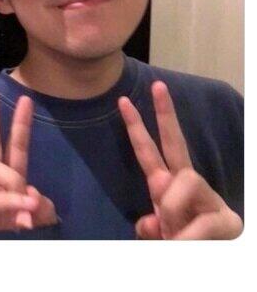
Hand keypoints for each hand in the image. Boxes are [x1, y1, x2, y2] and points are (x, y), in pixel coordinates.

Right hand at [0, 84, 55, 231]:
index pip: (15, 148)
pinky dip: (9, 203)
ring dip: (10, 178)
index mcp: (9, 184)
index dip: (20, 124)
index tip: (25, 99)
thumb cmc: (13, 244)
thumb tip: (32, 195)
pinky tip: (24, 215)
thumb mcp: (38, 224)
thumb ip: (41, 207)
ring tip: (27, 204)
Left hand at [119, 81, 242, 239]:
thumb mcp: (161, 237)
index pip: (148, 152)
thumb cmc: (187, 247)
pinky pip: (200, 221)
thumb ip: (150, 229)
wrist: (220, 265)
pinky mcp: (227, 219)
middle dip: (165, 113)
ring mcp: (210, 199)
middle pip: (175, 143)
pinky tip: (188, 245)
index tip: (123, 101)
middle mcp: (189, 186)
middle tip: (157, 85)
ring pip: (185, 182)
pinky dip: (188, 238)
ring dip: (173, 210)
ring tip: (174, 236)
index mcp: (166, 187)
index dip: (135, 127)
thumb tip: (147, 223)